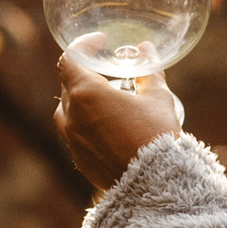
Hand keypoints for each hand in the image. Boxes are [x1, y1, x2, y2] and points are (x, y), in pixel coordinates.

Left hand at [55, 52, 185, 190]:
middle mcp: (71, 115)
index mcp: (86, 93)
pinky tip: (110, 127)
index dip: (84, 46)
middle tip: (110, 73)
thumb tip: (145, 49)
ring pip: (69, 110)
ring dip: (85, 101)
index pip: (70, 59)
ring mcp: (71, 139)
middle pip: (69, 84)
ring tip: (109, 101)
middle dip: (88, 74)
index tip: (100, 43)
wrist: (153, 184)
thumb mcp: (157, 98)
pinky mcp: (78, 158)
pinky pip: (75, 133)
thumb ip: (148, 70)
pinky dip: (87, 123)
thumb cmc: (155, 136)